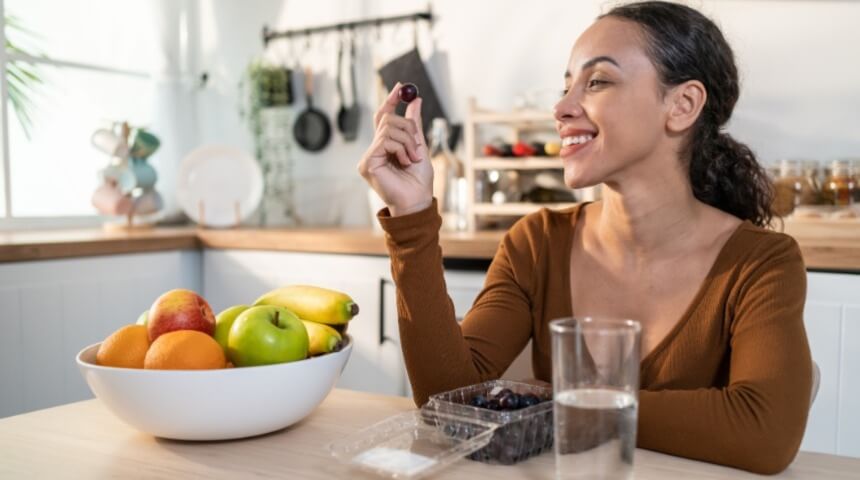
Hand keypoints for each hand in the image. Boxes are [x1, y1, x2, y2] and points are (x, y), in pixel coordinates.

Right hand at [357, 82, 432, 216]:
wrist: (417, 200)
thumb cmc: (419, 180)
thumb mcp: (419, 146)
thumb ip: (415, 125)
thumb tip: (415, 100)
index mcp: (386, 146)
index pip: (384, 117)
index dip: (391, 100)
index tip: (401, 87)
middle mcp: (375, 150)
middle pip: (386, 119)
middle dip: (407, 126)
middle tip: (417, 141)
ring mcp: (369, 156)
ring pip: (388, 129)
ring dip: (407, 140)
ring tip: (413, 157)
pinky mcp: (367, 163)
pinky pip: (385, 141)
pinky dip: (401, 148)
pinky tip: (405, 161)